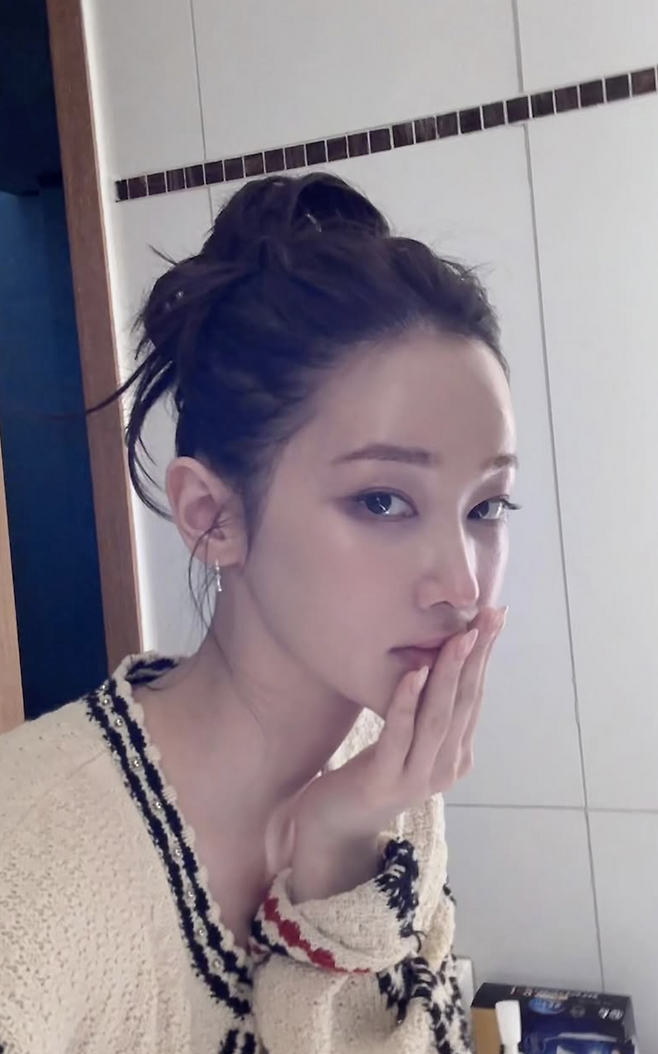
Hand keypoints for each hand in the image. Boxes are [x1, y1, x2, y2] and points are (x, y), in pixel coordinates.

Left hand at [289, 606, 506, 901]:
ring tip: (458, 638)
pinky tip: (414, 673)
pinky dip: (408, 701)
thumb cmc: (371, 771)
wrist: (335, 824)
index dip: (485, 655)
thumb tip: (441, 654)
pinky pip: (399, 735)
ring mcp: (417, 778)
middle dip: (476, 657)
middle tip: (488, 617)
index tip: (495, 616)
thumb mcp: (407, 736)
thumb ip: (426, 708)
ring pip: (438, 717)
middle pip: (465, 703)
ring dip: (449, 674)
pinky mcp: (385, 781)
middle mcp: (445, 767)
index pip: (475, 696)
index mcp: (456, 754)